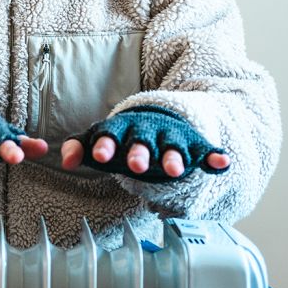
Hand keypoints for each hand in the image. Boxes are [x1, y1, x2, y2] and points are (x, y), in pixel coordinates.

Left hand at [59, 106, 228, 181]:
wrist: (154, 117)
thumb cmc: (121, 135)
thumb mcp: (97, 139)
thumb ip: (77, 148)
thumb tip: (65, 162)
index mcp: (120, 128)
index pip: (110, 134)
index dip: (106, 145)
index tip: (98, 157)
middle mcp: (146, 130)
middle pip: (143, 141)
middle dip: (140, 153)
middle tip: (137, 166)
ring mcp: (170, 136)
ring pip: (173, 147)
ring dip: (174, 157)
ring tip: (176, 171)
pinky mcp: (191, 143)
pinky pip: (204, 150)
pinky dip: (213, 156)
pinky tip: (222, 163)